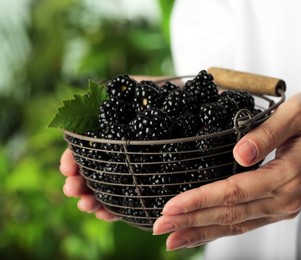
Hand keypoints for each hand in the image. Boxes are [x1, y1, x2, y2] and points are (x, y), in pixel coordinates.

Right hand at [58, 75, 170, 220]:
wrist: (196, 107)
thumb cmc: (167, 95)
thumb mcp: (138, 86)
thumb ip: (116, 92)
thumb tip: (87, 101)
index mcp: (112, 134)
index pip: (85, 149)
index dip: (72, 158)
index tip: (67, 168)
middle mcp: (120, 152)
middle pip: (93, 171)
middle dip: (78, 182)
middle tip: (72, 190)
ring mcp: (134, 169)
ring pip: (108, 188)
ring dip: (91, 198)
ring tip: (86, 205)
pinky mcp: (150, 183)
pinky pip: (130, 200)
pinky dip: (115, 209)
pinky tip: (104, 214)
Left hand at [152, 90, 300, 250]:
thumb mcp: (297, 113)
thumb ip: (267, 132)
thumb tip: (239, 154)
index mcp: (286, 175)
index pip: (233, 192)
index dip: (199, 200)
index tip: (170, 206)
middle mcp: (284, 199)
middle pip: (229, 214)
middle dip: (191, 221)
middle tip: (159, 227)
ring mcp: (282, 207)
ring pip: (235, 225)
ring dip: (201, 232)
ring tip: (172, 238)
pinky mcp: (278, 207)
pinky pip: (244, 223)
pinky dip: (219, 231)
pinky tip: (200, 233)